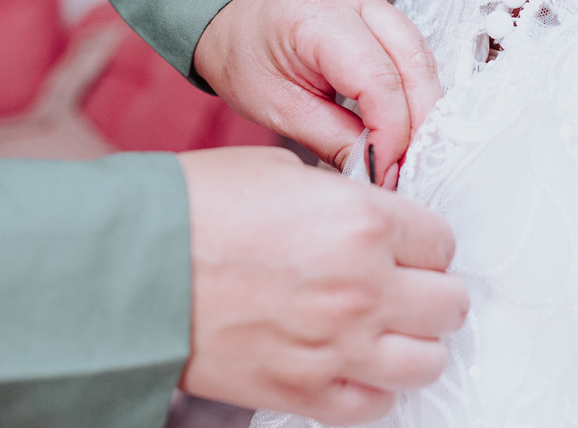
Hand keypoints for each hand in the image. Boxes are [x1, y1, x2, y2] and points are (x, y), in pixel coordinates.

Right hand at [177, 147, 467, 424]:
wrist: (129, 265)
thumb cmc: (194, 208)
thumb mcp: (281, 171)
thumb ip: (341, 199)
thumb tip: (365, 216)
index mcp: (362, 222)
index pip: (442, 242)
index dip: (424, 241)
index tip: (407, 245)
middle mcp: (364, 288)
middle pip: (449, 304)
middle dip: (430, 291)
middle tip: (403, 284)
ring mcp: (338, 346)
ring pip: (428, 361)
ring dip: (413, 343)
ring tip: (385, 328)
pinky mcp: (304, 391)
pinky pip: (377, 404)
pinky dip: (373, 387)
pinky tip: (352, 363)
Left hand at [193, 0, 440, 185]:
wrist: (232, 23)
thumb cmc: (244, 61)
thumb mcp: (279, 111)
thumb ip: (336, 141)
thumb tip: (382, 172)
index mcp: (312, 13)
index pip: (378, 78)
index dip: (393, 131)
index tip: (386, 171)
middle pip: (413, 60)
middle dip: (420, 121)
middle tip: (409, 165)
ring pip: (420, 53)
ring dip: (422, 105)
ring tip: (408, 148)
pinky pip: (410, 46)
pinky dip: (412, 86)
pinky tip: (405, 118)